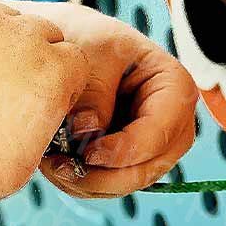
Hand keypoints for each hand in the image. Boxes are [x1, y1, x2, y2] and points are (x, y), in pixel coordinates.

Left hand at [32, 4, 197, 198]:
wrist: (66, 46)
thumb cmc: (84, 40)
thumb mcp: (89, 52)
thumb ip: (93, 92)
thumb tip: (88, 130)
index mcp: (173, 85)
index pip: (163, 129)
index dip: (128, 149)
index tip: (88, 152)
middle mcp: (170, 120)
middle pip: (151, 165)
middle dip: (106, 175)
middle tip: (62, 167)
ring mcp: (151, 143)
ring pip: (130, 182)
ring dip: (91, 183)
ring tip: (53, 165)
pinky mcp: (127, 158)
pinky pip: (112, 185)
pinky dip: (84, 183)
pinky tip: (57, 165)